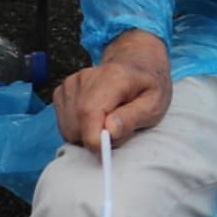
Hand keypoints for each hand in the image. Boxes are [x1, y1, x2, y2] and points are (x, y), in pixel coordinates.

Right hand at [54, 30, 171, 147]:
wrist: (137, 64)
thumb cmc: (148, 86)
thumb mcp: (154, 104)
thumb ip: (133, 118)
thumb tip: (109, 132)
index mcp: (112, 77)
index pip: (88, 113)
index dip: (93, 139)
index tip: (105, 151)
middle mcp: (86, 77)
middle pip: (76, 125)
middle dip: (94, 138)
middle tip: (116, 131)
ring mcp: (71, 83)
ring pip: (67, 128)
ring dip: (86, 134)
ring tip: (108, 122)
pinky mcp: (62, 91)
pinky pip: (63, 123)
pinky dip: (78, 128)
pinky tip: (96, 117)